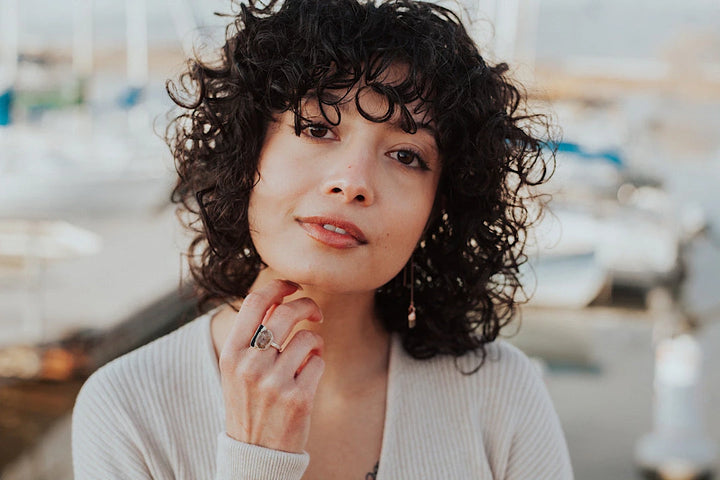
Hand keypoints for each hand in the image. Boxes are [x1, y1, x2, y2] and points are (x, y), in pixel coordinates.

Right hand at [218, 279, 324, 452]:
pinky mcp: (298, 398)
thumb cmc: (249, 402)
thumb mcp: (237, 369)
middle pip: (287, 313)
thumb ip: (252, 336)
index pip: (255, 302)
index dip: (278, 286)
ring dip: (315, 340)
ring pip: (308, 337)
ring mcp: (274, 383)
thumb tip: (277, 298)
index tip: (292, 285)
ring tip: (310, 352)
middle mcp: (250, 365)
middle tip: (315, 312)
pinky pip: (319, 362)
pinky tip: (309, 374)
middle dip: (308, 305)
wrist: (254, 452)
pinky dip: (318, 363)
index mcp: (231, 353)